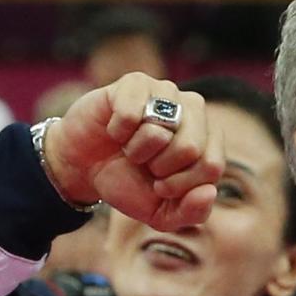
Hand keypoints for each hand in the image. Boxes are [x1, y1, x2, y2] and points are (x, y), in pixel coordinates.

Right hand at [42, 75, 223, 228]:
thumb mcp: (162, 213)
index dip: (179, 185)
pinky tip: (116, 130)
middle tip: (145, 164)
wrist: (84, 166)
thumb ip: (192, 212)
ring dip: (137, 151)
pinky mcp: (136, 82)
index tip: (160, 186)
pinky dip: (117, 132)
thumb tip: (209, 191)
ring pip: (160, 132)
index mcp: (210, 140)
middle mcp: (195, 110)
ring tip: (130, 147)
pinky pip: (131, 115)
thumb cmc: (130, 183)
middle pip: (191, 148)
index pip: (212, 167)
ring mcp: (167, 92)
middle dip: (159, 168)